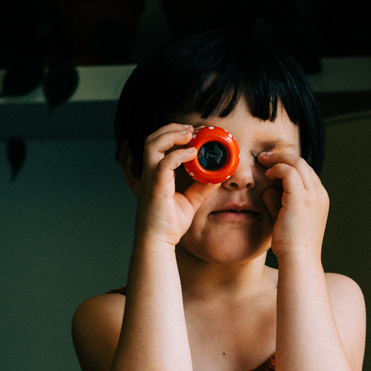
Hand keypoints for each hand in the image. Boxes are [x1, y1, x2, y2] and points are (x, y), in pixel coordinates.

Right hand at [132, 123, 217, 247]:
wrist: (158, 242)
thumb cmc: (169, 223)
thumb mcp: (191, 201)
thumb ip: (202, 186)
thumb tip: (219, 175)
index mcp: (156, 174)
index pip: (160, 145)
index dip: (176, 133)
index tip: (196, 132)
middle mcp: (150, 173)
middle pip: (152, 138)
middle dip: (173, 128)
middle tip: (193, 129)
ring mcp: (151, 178)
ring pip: (153, 144)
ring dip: (173, 134)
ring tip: (191, 133)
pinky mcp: (156, 187)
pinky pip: (165, 163)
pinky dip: (179, 154)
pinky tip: (193, 153)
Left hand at [263, 150, 327, 262]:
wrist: (298, 260)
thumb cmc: (290, 246)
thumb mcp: (284, 219)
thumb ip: (278, 202)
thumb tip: (269, 189)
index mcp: (319, 199)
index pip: (305, 172)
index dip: (288, 165)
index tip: (271, 165)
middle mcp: (319, 194)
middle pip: (302, 163)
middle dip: (282, 157)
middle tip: (264, 157)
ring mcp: (313, 195)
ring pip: (297, 163)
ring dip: (278, 159)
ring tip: (263, 160)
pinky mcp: (301, 198)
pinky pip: (288, 172)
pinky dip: (277, 169)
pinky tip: (267, 174)